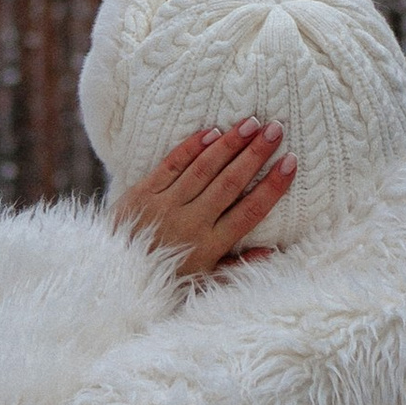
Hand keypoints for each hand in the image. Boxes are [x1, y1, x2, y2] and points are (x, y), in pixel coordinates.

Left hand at [111, 122, 295, 283]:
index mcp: (209, 246)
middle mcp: (190, 223)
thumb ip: (236, 266)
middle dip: (255, 155)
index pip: (249, 211)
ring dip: (229, 144)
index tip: (290, 163)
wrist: (115, 277)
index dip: (272, 186)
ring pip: (203, 169)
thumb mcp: (204, 281)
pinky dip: (191, 147)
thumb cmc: (166, 280)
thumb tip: (271, 250)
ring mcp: (165, 205)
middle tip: (275, 130)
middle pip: (230, 183)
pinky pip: (170, 165)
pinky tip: (212, 131)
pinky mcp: (142, 192)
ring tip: (251, 122)